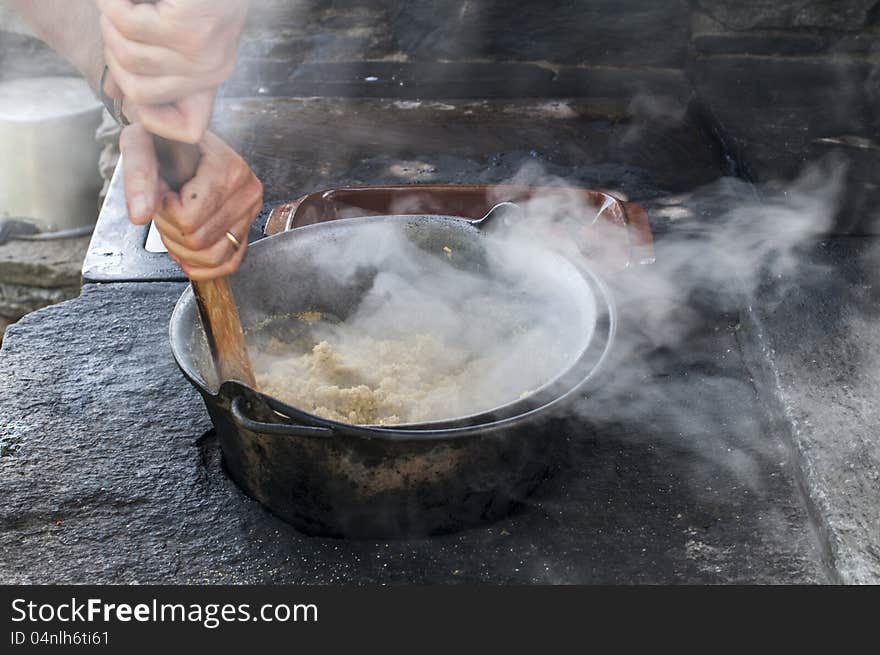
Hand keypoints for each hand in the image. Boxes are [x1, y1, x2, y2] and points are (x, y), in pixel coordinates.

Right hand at [98, 0, 249, 142]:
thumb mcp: (174, 32)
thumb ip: (147, 61)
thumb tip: (117, 94)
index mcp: (213, 75)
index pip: (190, 129)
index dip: (155, 117)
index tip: (130, 80)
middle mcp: (214, 70)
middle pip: (139, 91)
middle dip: (115, 53)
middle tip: (118, 20)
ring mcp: (202, 52)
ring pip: (128, 55)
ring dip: (111, 22)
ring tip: (123, 2)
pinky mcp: (187, 28)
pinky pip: (127, 25)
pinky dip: (113, 2)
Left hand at [120, 122, 262, 279]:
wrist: (178, 135)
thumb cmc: (162, 139)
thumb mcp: (140, 144)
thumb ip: (139, 176)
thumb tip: (140, 215)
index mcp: (228, 169)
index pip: (188, 218)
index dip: (164, 210)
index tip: (163, 189)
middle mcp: (247, 192)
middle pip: (198, 241)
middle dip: (171, 229)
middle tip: (166, 205)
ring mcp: (250, 212)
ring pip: (211, 257)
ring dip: (183, 248)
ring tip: (176, 221)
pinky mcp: (247, 227)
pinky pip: (228, 263)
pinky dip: (203, 266)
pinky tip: (185, 252)